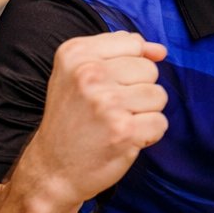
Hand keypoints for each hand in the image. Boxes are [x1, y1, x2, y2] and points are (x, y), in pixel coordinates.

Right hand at [17, 31, 168, 212]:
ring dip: (144, 113)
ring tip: (116, 123)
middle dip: (138, 91)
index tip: (107, 85)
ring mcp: (107, 102)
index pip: (133, 43)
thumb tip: (160, 51)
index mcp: (75, 53)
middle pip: (149, 70)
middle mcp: (89, 74)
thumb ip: (122, 53)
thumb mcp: (80, 74)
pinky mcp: (123, 130)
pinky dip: (148, 135)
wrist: (53, 170)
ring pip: (158, 95)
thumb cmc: (72, 119)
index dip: (129, 67)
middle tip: (109, 109)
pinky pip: (160, 122)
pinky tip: (123, 139)